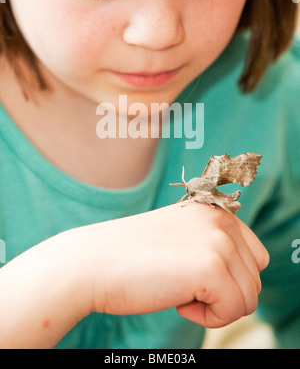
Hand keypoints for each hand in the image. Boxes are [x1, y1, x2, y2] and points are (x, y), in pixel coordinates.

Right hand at [85, 202, 268, 328]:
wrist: (92, 262)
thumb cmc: (133, 257)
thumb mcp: (182, 237)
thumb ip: (214, 244)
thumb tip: (245, 277)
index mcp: (216, 209)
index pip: (255, 257)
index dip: (229, 279)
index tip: (193, 276)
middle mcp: (222, 218)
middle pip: (254, 279)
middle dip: (224, 294)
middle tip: (182, 285)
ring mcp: (218, 241)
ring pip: (249, 298)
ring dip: (216, 307)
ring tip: (179, 291)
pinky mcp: (211, 267)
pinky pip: (233, 311)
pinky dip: (208, 319)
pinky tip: (177, 300)